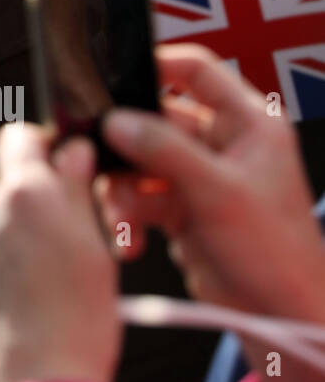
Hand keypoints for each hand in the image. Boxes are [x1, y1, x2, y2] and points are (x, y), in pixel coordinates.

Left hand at [0, 125, 119, 381]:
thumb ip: (76, 188)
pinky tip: (12, 307)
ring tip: (36, 290)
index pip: (19, 138)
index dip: (39, 150)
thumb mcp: (97, 247)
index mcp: (24, 194)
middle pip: (4, 195)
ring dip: (5, 249)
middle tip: (58, 250)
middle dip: (28, 213)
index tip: (54, 168)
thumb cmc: (77, 324)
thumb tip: (71, 151)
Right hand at [97, 44, 324, 381]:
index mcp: (248, 123)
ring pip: (140, 162)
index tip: (116, 75)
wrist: (281, 317)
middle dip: (125, 147)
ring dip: (122, 191)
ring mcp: (199, 176)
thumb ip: (165, 150)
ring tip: (121, 219)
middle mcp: (222, 144)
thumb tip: (118, 121)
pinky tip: (129, 239)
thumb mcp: (218, 191)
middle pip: (154, 121)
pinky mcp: (181, 208)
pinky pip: (139, 197)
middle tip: (100, 160)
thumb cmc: (278, 254)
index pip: (197, 70)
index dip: (157, 65)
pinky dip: (128, 217)